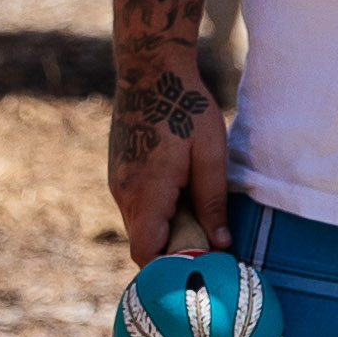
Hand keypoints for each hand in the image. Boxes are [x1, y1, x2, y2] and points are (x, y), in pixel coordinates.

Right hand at [110, 73, 228, 262]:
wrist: (148, 68)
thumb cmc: (184, 107)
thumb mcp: (209, 154)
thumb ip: (212, 202)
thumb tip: (220, 244)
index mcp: (147, 193)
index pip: (145, 253)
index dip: (169, 268)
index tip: (199, 264)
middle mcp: (124, 193)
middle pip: (143, 243)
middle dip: (173, 249)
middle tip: (208, 241)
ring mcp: (117, 182)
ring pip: (139, 225)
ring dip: (165, 228)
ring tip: (196, 211)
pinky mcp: (118, 172)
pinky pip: (136, 205)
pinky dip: (157, 211)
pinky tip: (180, 191)